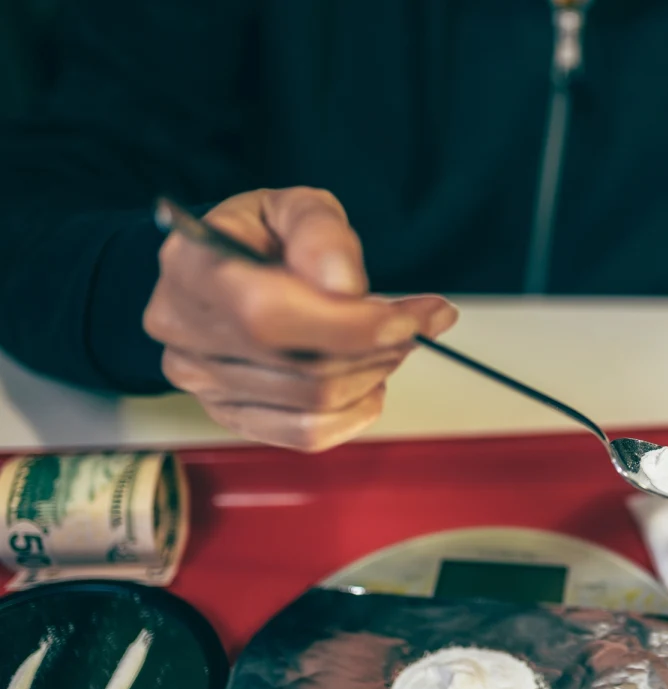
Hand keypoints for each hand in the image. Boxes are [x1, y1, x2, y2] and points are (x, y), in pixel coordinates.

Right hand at [144, 187, 456, 451]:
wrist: (228, 266)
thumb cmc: (263, 235)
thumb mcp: (295, 206)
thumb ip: (320, 233)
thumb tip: (345, 287)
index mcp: (191, 268)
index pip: (268, 316)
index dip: (348, 325)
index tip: (405, 318)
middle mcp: (183, 330)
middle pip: (300, 367)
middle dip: (376, 348)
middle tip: (415, 322)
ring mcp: (201, 381)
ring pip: (312, 403)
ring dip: (373, 374)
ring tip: (392, 340)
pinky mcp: (228, 415)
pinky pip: (307, 434)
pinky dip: (356, 410)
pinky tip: (369, 378)